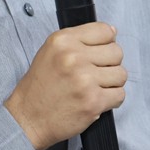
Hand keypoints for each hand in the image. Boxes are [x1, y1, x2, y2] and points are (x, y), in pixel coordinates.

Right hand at [4, 22, 126, 149]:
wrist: (28, 118)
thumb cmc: (40, 87)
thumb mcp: (51, 51)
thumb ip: (79, 40)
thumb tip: (111, 31)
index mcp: (63, 40)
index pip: (105, 30)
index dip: (106, 43)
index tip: (100, 53)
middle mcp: (73, 57)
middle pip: (116, 52)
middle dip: (110, 64)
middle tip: (96, 73)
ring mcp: (84, 80)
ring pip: (121, 74)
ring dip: (112, 83)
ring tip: (95, 87)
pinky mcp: (93, 101)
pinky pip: (120, 95)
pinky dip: (112, 99)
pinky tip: (97, 99)